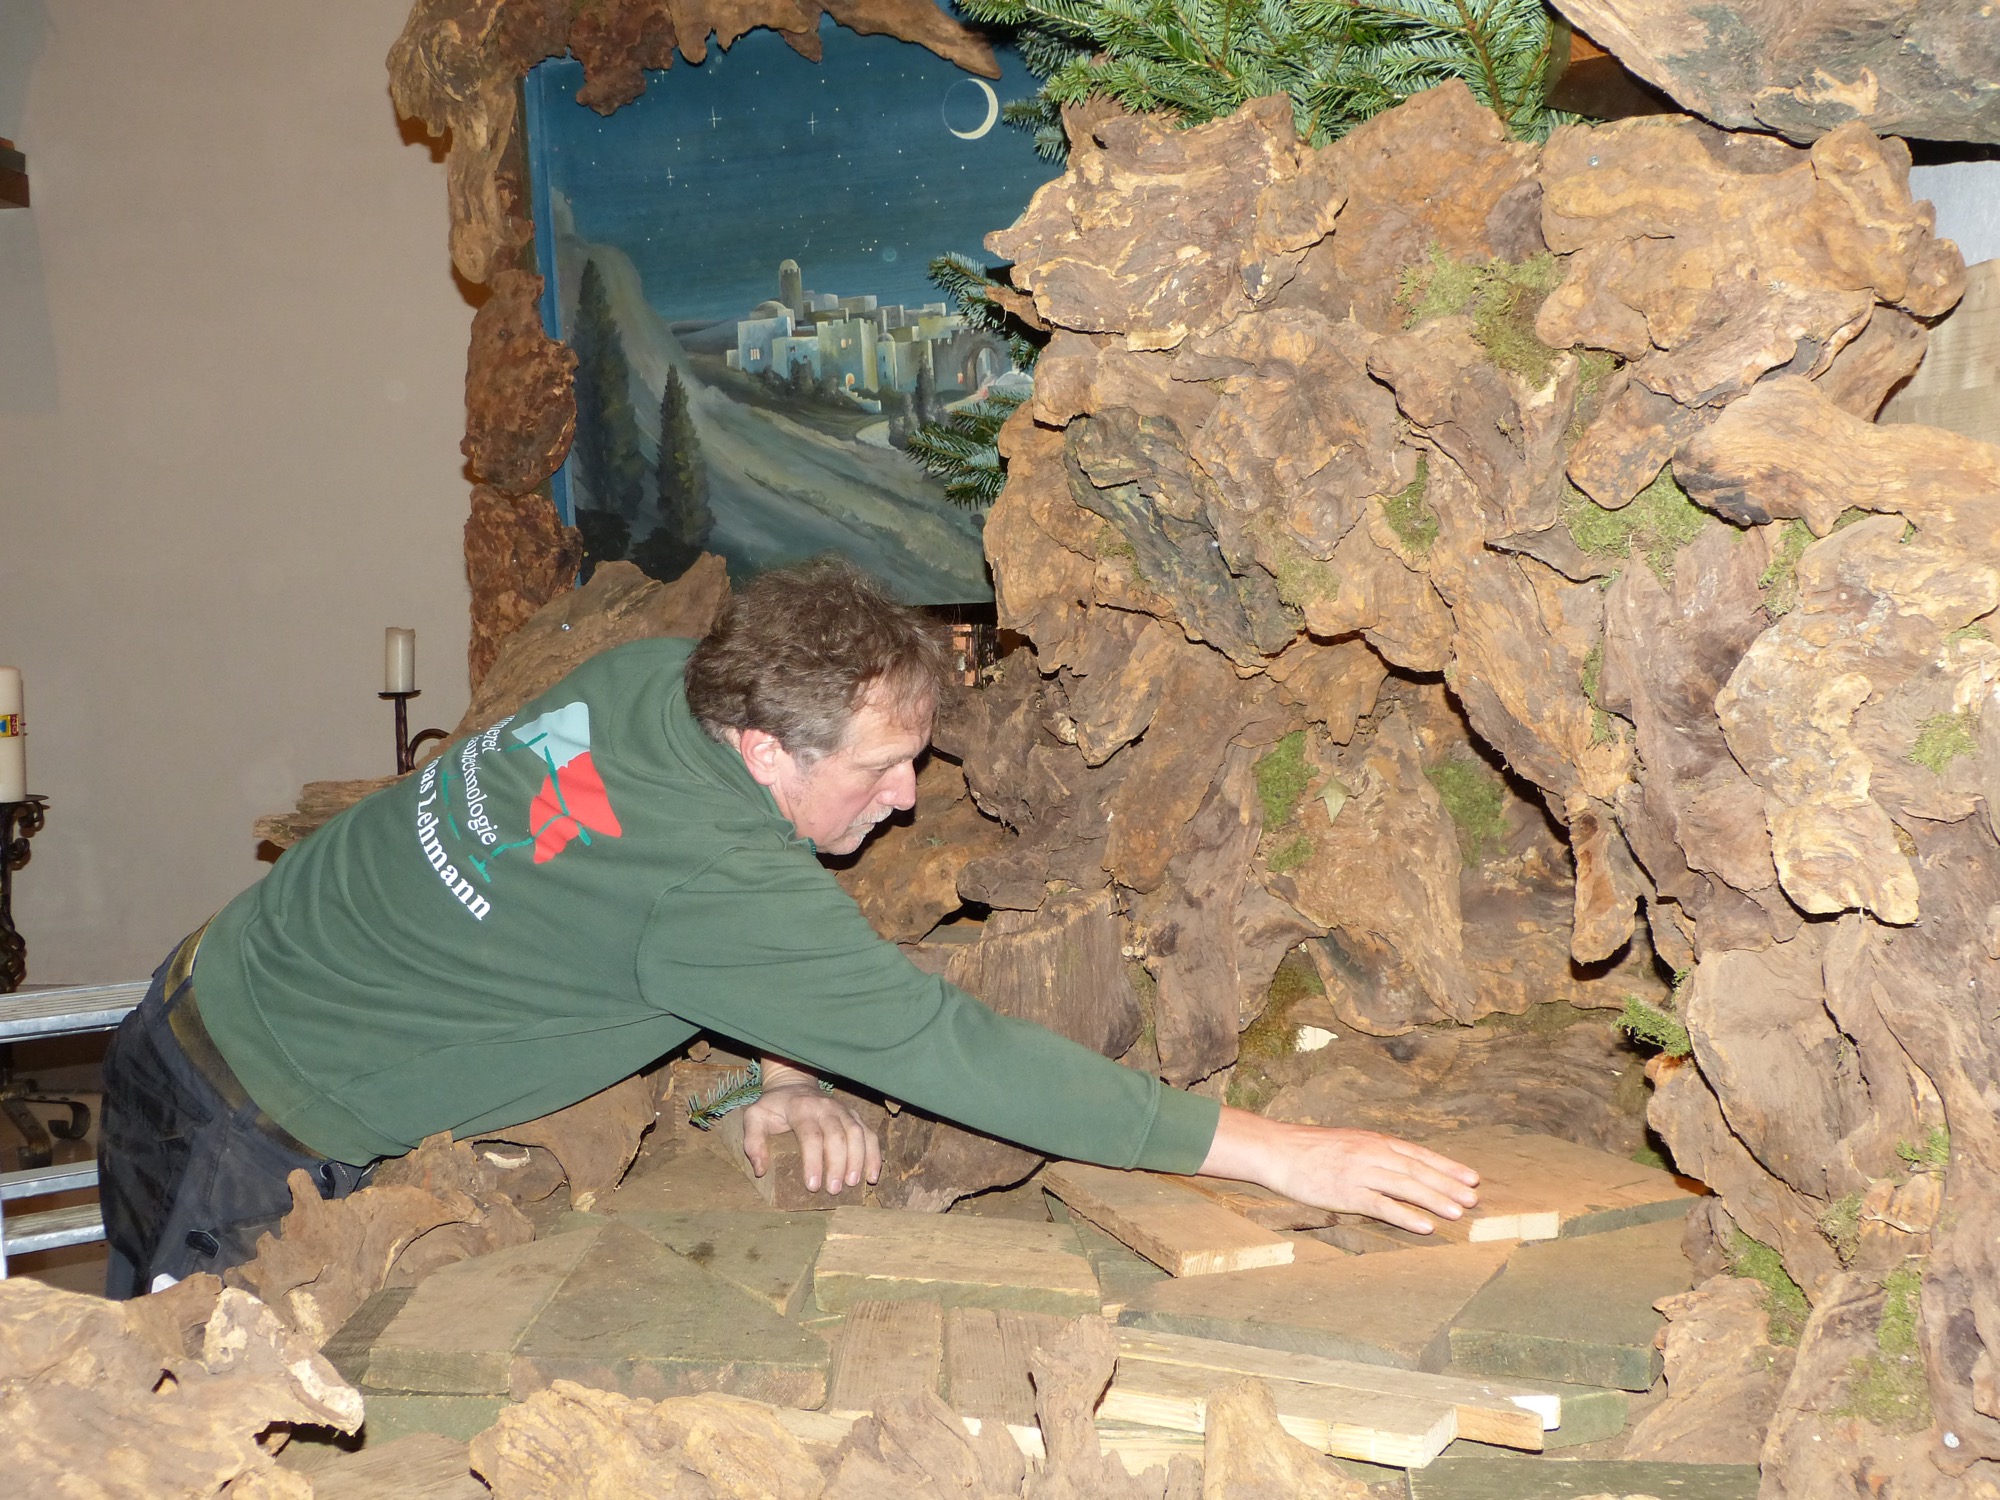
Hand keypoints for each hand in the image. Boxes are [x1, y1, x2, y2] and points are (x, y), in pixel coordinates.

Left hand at [738, 1062, 880, 1195]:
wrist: (794, 1086)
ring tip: (853, 1184)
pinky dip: (874, 1154)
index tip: (812, 1186)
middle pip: (837, 1135)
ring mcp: (843, 1110)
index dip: (813, 1161)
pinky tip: (872, 1175)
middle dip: (837, 1164)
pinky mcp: (855, 1116)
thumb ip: (753, 1142)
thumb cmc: (774, 1108)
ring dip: (858, 1160)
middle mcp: (826, 1107)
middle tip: (833, 1190)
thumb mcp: (755, 1118)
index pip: (811, 1135)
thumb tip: (761, 1170)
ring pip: (857, 1133)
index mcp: (801, 1108)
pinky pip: (870, 1133)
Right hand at [1199, 1107, 1478, 1234]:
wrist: (1279, 1150)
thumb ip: (1376, 1152)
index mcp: (1375, 1141)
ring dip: (1434, 1199)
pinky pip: (1382, 1205)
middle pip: (1418, 1170)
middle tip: (1473, 1198)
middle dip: (1448, 1184)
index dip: (1447, 1166)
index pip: (1419, 1154)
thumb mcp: (1350, 1142)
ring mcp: (1361, 1172)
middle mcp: (1373, 1154)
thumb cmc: (1312, 1149)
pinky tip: (1424, 1226)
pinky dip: (1405, 1215)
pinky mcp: (1347, 1192)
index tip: (1471, 1178)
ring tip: (1458, 1212)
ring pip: (1406, 1186)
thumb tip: (1402, 1163)